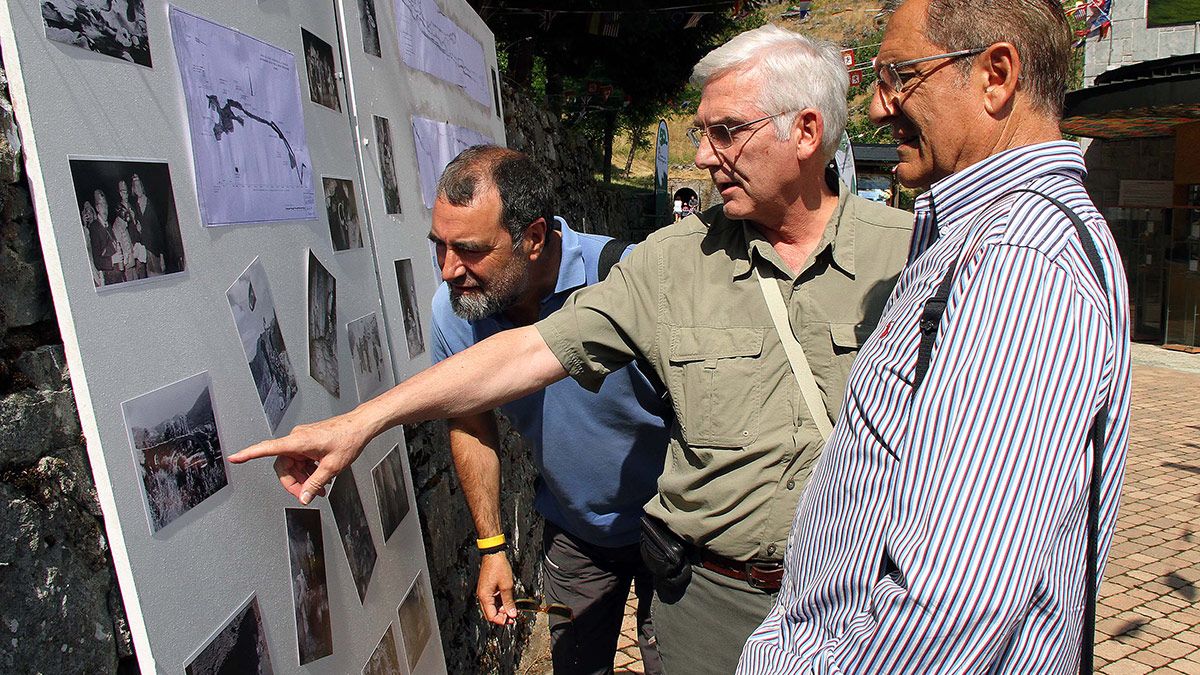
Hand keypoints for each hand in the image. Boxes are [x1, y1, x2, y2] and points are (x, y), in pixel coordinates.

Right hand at [228, 409, 371, 503]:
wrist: (360, 426)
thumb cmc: (348, 439)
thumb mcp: (332, 467)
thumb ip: (315, 484)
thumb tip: (303, 497)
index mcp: (298, 441)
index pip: (267, 448)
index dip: (249, 454)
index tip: (234, 458)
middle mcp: (296, 438)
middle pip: (283, 466)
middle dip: (294, 483)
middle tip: (308, 495)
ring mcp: (302, 439)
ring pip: (293, 465)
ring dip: (303, 479)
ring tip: (320, 489)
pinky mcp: (308, 441)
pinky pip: (300, 460)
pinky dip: (308, 471)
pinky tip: (321, 478)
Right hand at [477, 552, 516, 625]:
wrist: (493, 554)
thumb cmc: (498, 567)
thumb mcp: (507, 586)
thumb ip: (509, 601)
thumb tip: (512, 614)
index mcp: (484, 597)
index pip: (491, 616)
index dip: (501, 620)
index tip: (511, 620)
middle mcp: (482, 596)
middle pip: (490, 613)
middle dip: (501, 617)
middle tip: (513, 616)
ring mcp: (484, 592)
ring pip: (492, 607)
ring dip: (501, 610)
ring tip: (512, 609)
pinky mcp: (487, 588)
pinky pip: (493, 600)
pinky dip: (500, 603)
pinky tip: (508, 602)